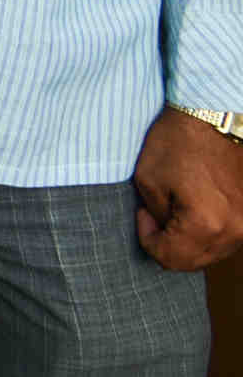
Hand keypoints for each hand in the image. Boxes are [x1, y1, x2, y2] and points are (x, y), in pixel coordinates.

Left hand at [133, 109, 242, 270]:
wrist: (216, 114)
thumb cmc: (179, 141)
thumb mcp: (149, 180)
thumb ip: (156, 216)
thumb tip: (163, 229)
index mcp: (206, 224)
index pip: (171, 258)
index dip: (148, 240)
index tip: (143, 215)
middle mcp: (235, 230)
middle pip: (195, 261)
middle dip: (169, 244)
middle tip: (154, 215)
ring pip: (213, 252)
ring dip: (190, 240)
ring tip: (175, 208)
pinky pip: (228, 236)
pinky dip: (208, 231)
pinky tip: (195, 208)